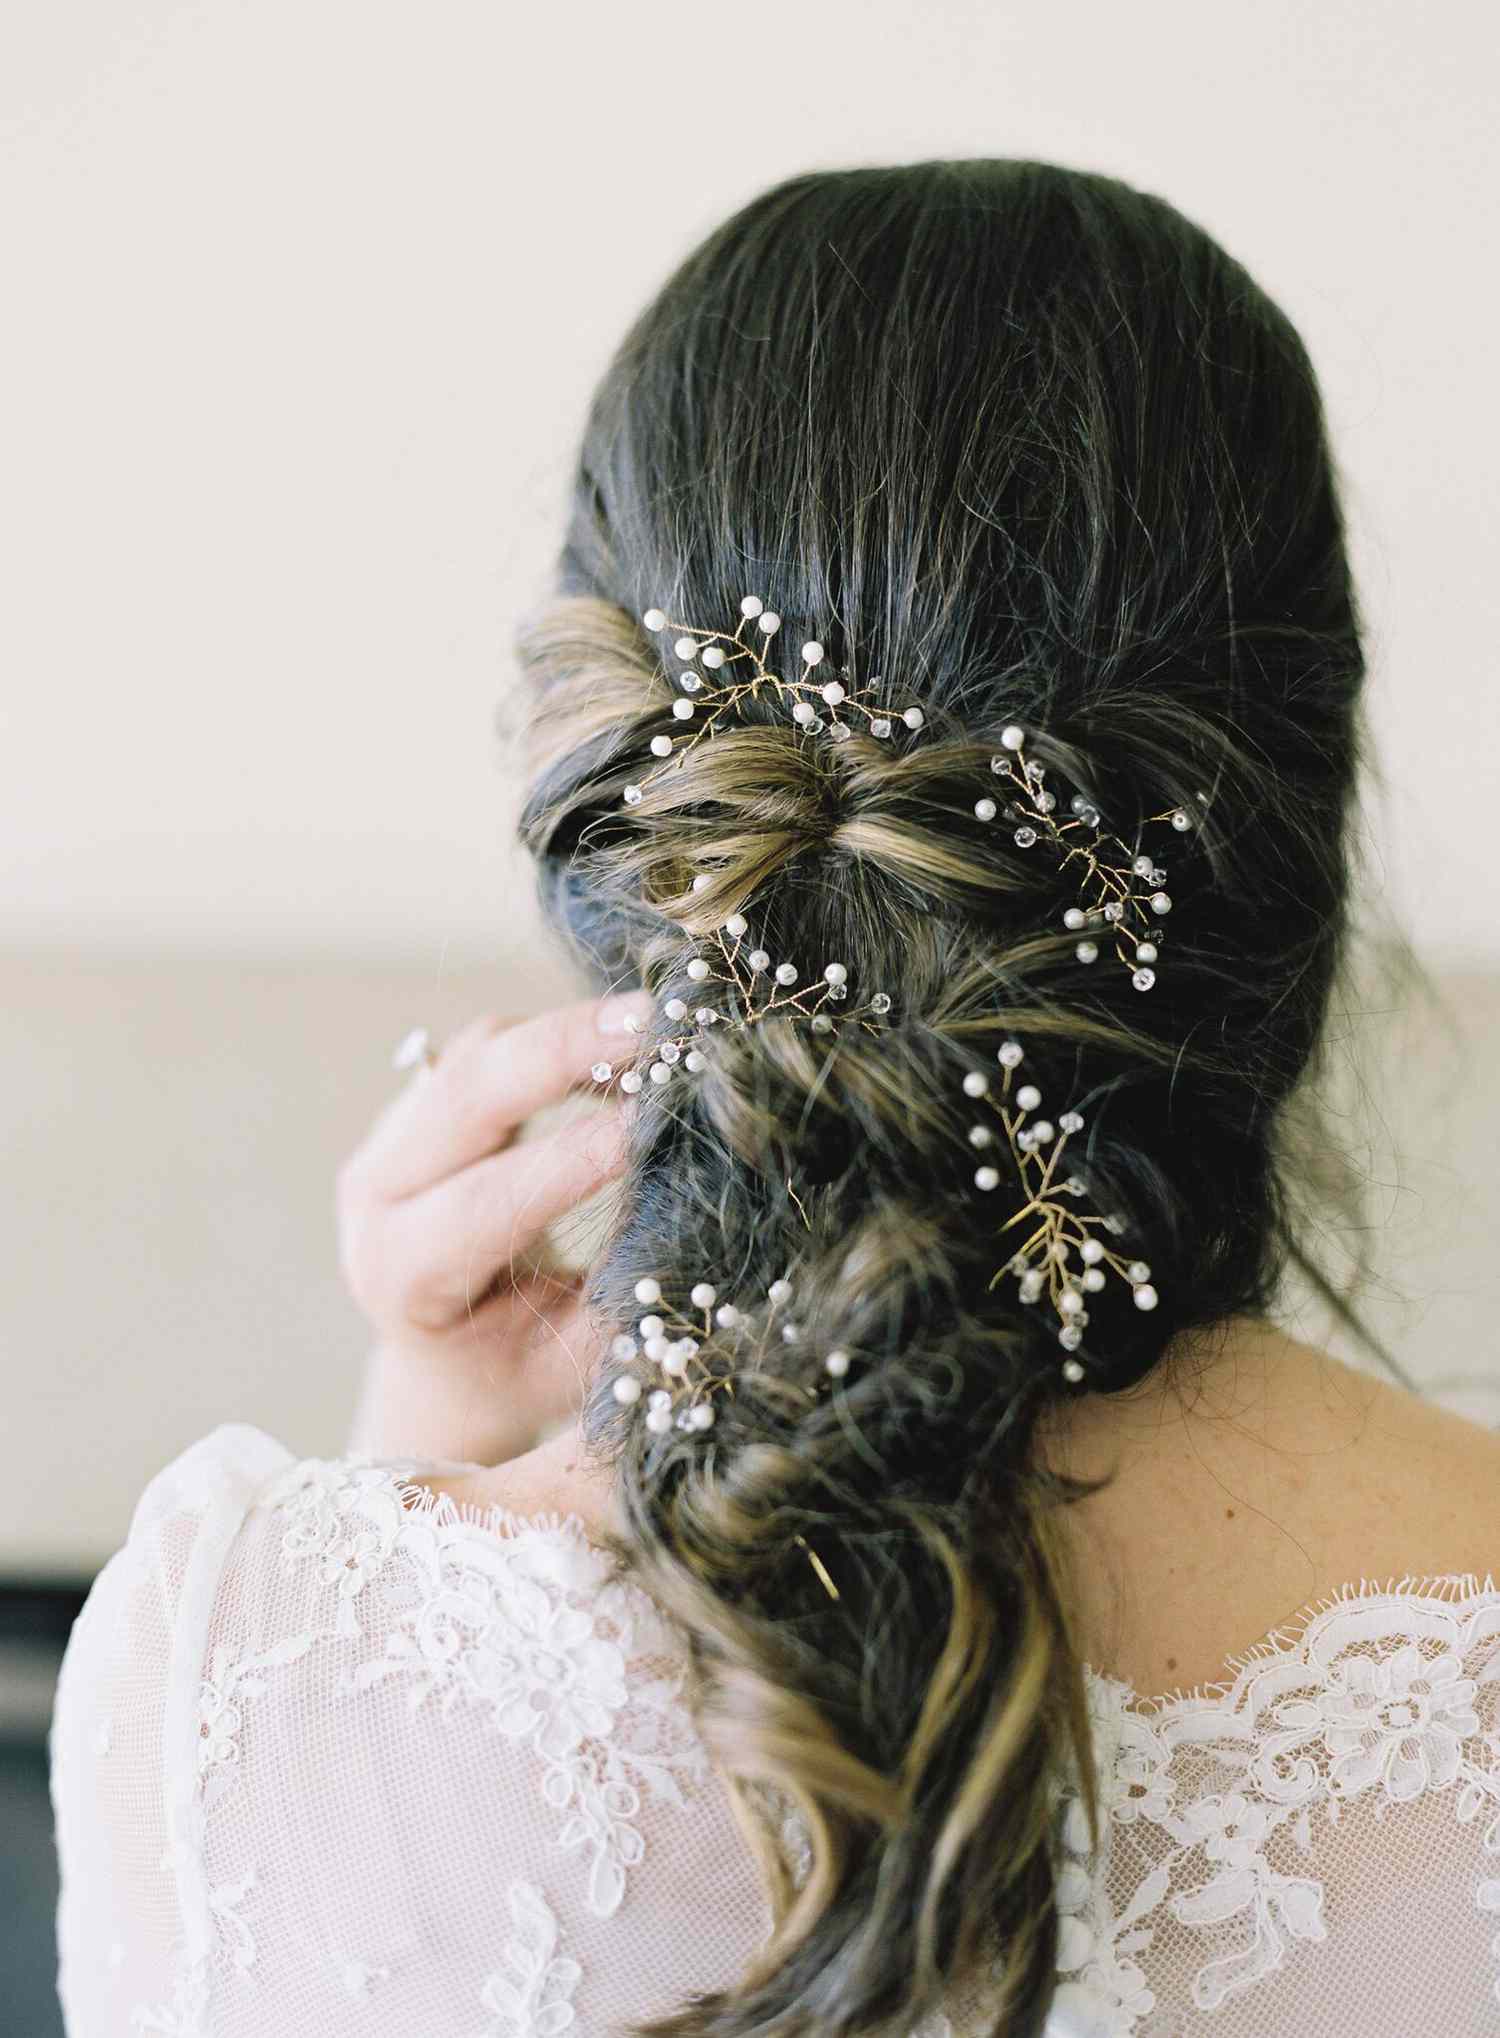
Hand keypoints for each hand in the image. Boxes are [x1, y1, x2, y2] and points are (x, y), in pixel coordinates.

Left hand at [335, 990, 649, 1462]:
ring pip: (474, 1055)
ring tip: (658, 1026)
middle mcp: (375, 1198)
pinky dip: (559, 1036)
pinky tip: (626, 1044)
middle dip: (563, 1052)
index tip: (653, 1124)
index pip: (484, 1204)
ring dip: (569, 1033)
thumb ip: (625, 1290)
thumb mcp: (574, 1356)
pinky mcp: (420, 1103)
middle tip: (656, 1023)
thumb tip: (700, 1212)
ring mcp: (388, 1140)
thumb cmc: (521, 1369)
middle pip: (463, 1098)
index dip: (571, 1160)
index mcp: (402, 1276)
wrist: (452, 1360)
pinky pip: (485, 1047)